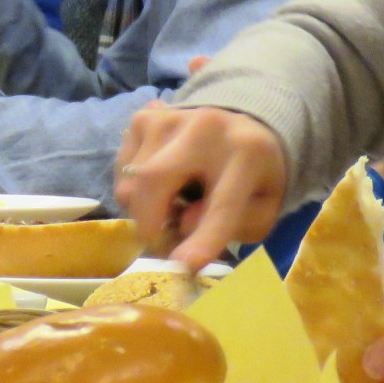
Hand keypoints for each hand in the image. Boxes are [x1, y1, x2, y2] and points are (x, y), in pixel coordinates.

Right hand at [114, 103, 288, 270]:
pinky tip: (161, 184)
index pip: (222, 202)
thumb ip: (236, 224)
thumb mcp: (261, 209)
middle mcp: (206, 127)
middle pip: (155, 178)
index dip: (203, 237)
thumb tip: (184, 222)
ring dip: (142, 207)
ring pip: (131, 178)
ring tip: (170, 206)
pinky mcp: (145, 117)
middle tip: (158, 243)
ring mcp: (170, 117)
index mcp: (248, 153)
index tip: (184, 265)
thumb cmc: (252, 178)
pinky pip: (122, 167)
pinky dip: (134, 188)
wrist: (243, 125)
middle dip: (148, 222)